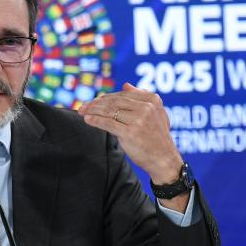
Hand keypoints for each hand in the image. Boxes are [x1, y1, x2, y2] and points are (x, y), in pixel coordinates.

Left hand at [78, 83, 187, 210]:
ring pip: (109, 111)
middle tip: (83, 106)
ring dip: (92, 110)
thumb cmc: (156, 138)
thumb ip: (141, 98)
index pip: (122, 95)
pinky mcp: (130, 133)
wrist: (164, 160)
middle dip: (95, 103)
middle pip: (114, 101)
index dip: (105, 97)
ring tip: (82, 112)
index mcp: (152, 100)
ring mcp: (138, 120)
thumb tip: (125, 85)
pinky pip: (107, 123)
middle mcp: (146, 107)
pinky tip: (87, 119)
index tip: (94, 101)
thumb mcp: (155, 114)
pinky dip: (95, 120)